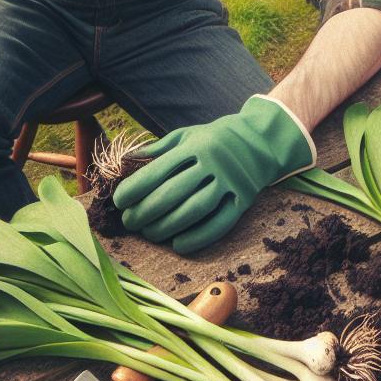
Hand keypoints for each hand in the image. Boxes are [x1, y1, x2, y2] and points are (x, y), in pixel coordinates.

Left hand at [113, 94, 315, 254]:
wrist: (261, 140)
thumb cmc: (214, 140)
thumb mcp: (187, 135)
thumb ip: (158, 150)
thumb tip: (124, 164)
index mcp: (196, 145)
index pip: (159, 169)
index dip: (135, 187)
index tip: (119, 200)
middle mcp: (214, 163)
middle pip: (174, 192)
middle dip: (146, 210)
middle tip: (130, 222)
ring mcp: (231, 182)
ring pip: (195, 210)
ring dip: (168, 226)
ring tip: (149, 234)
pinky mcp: (244, 201)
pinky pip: (220, 224)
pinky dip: (198, 237)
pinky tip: (178, 245)